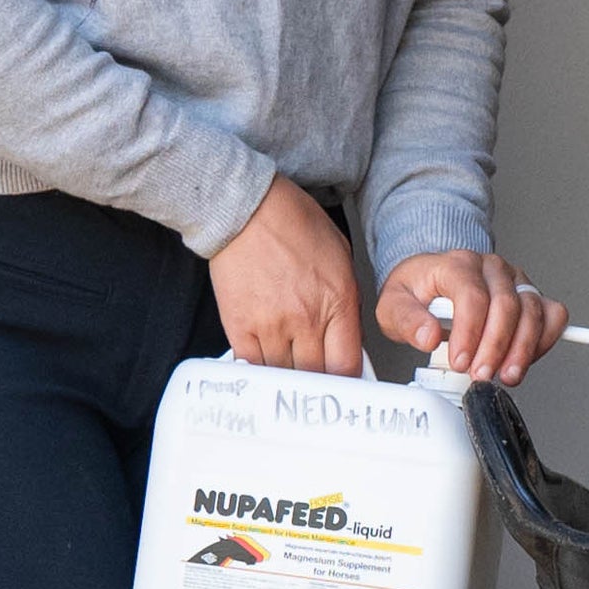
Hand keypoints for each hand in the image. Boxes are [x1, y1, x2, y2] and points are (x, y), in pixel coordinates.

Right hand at [206, 177, 374, 376]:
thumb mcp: (341, 257)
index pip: (347, 365)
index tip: (343, 379)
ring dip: (289, 374)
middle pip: (316, 376)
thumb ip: (347, 300)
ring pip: (284, 375)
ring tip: (290, 363)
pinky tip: (266, 362)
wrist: (248, 209)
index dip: (347, 380)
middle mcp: (306, 319)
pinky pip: (253, 366)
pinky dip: (261, 369)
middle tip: (316, 374)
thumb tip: (347, 334)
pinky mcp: (240, 326)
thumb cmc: (293, 223)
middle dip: (318, 378)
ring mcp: (271, 326)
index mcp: (337, 302)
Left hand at [380, 249, 566, 386]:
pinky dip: (543, 341)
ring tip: (506, 375)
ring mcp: (515, 280)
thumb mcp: (395, 304)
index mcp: (458, 264)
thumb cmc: (419, 291)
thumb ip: (406, 320)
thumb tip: (426, 337)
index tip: (459, 361)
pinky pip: (553, 315)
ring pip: (534, 311)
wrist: (433, 280)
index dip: (469, 333)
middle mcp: (491, 268)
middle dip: (496, 347)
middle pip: (507, 305)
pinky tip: (524, 359)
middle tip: (480, 375)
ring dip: (523, 349)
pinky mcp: (531, 295)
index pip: (472, 296)